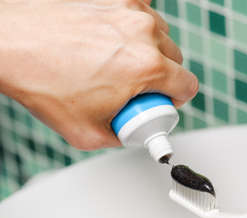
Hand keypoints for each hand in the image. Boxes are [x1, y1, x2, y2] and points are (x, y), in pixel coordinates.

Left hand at [0, 0, 197, 149]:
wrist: (10, 44)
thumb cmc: (42, 81)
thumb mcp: (88, 133)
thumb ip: (122, 137)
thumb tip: (132, 133)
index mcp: (147, 68)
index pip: (188, 86)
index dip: (178, 100)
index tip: (164, 102)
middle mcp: (144, 34)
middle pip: (176, 60)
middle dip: (162, 77)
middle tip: (136, 88)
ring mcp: (129, 11)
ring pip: (160, 36)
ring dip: (149, 52)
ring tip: (120, 64)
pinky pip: (140, 16)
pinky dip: (133, 31)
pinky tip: (112, 42)